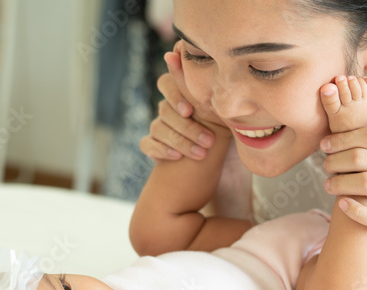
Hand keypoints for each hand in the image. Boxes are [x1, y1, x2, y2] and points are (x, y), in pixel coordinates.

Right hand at [139, 41, 225, 161]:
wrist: (217, 151)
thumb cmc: (220, 123)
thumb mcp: (219, 106)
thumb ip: (208, 85)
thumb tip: (188, 55)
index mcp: (179, 91)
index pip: (166, 83)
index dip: (175, 97)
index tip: (189, 112)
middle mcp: (166, 106)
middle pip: (165, 110)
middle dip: (188, 128)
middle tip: (209, 141)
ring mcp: (158, 125)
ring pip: (158, 129)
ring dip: (181, 142)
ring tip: (201, 154)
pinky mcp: (152, 144)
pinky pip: (147, 144)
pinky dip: (160, 150)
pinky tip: (177, 157)